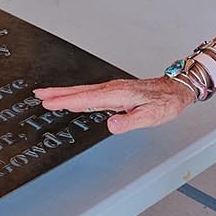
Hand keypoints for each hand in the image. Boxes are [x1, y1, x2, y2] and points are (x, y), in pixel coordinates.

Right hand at [33, 78, 194, 133]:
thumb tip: (111, 125)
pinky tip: (72, 100)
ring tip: (47, 95)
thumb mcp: (151, 116)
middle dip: (58, 93)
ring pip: (83, 91)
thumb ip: (130, 122)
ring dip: (65, 93)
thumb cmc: (166, 102)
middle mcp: (113, 89)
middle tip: (38, 94)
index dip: (65, 101)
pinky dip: (77, 96)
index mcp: (117, 94)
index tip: (48, 101)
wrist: (177, 90)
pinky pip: (91, 94)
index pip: (86, 99)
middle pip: (80, 92)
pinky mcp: (116, 93)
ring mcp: (113, 90)